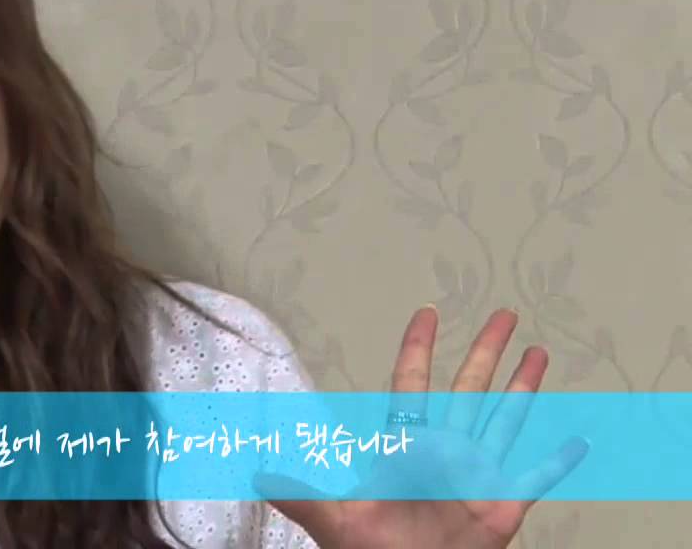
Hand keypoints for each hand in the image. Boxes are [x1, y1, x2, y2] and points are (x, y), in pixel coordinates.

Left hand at [255, 306, 588, 548]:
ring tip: (539, 352)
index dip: (419, 348)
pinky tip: (578, 439)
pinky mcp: (501, 507)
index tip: (427, 312)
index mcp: (406, 446)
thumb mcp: (333, 519)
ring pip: (504, 419)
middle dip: (486, 350)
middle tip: (504, 313)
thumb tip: (253, 472)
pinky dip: (558, 462)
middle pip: (469, 388)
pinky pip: (536, 479)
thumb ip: (299, 492)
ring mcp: (475, 476)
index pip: (413, 384)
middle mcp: (444, 451)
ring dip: (523, 388)